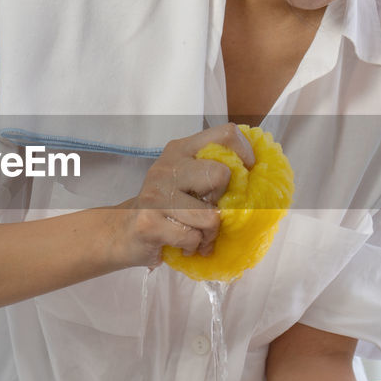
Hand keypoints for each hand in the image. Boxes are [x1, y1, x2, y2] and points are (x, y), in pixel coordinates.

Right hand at [113, 124, 254, 267]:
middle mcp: (168, 166)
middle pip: (221, 174)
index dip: (245, 154)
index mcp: (181, 149)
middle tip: (211, 212)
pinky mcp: (149, 221)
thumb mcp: (186, 179)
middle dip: (224, 201)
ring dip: (210, 233)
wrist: (122, 231)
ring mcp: (156, 193)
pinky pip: (193, 237)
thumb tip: (258, 180)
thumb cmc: (164, 206)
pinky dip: (194, 246)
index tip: (245, 176)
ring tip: (198, 235)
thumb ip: (213, 171)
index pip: (226, 134)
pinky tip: (183, 244)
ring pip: (211, 215)